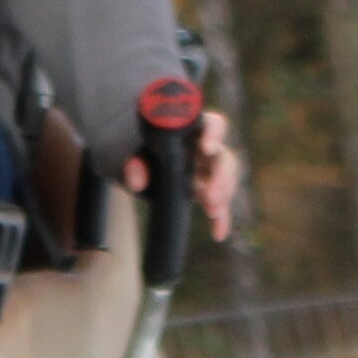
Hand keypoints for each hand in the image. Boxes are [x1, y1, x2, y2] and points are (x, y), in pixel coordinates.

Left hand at [124, 115, 249, 242]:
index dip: (213, 133)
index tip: (207, 147)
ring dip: (223, 196)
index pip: (212, 124)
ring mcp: (208, 171)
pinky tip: (218, 233)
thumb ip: (133, 164)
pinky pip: (221, 205)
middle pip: (223, 157)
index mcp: (191, 132)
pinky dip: (221, 219)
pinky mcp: (207, 192)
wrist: (138, 164)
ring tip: (212, 211)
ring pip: (226, 179)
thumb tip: (137, 179)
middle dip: (221, 177)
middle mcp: (205, 149)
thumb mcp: (132, 155)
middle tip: (210, 196)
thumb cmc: (140, 152)